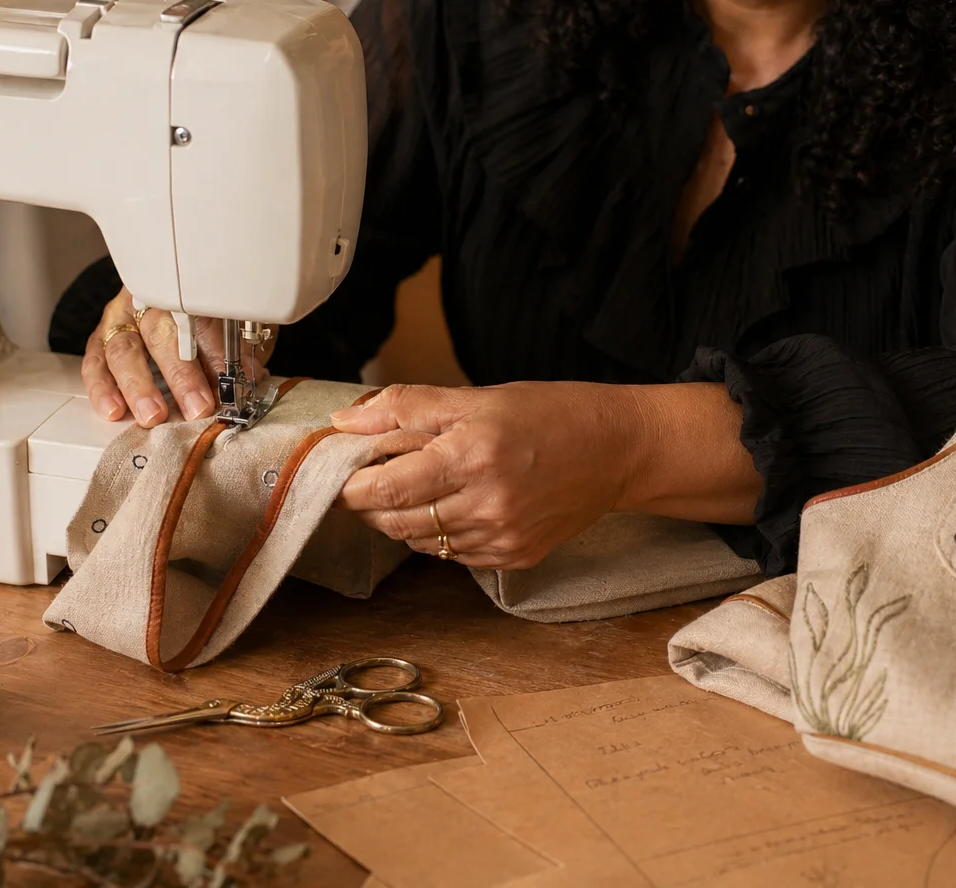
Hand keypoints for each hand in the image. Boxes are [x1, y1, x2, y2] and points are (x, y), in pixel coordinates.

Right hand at [82, 288, 275, 426]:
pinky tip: (113, 409)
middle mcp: (150, 301)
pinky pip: (95, 362)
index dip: (216, 356)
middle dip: (181, 375)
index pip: (202, 321)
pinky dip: (102, 387)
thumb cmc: (208, 319)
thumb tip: (248, 379)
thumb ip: (238, 350)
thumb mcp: (234, 327)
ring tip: (152, 415)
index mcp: (189, 291)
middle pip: (161, 334)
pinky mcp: (101, 338)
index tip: (229, 386)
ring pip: (124, 349)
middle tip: (197, 407)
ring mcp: (121, 318)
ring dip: (138, 386)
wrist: (171, 297)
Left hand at [330, 383, 644, 568]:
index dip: (351, 486)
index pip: (383, 490)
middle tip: (373, 476)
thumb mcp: (473, 398)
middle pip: (394, 521)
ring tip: (420, 485)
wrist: (616, 449)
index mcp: (470, 456)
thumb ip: (404, 408)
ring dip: (405, 518)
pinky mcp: (514, 558)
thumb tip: (345, 422)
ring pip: (420, 542)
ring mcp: (501, 538)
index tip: (340, 474)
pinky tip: (455, 504)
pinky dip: (440, 532)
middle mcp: (485, 505)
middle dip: (371, 502)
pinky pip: (452, 554)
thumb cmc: (547, 415)